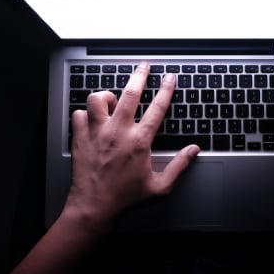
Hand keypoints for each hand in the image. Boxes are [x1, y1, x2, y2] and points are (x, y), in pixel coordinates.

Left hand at [63, 61, 199, 230]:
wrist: (93, 207)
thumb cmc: (125, 198)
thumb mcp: (159, 186)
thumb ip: (179, 166)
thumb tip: (194, 150)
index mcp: (139, 141)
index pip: (157, 108)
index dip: (166, 89)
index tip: (170, 77)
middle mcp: (118, 132)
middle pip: (129, 92)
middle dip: (139, 74)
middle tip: (144, 65)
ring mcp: (96, 133)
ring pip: (98, 98)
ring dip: (106, 96)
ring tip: (112, 101)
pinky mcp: (80, 138)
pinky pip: (79, 114)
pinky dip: (85, 114)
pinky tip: (92, 120)